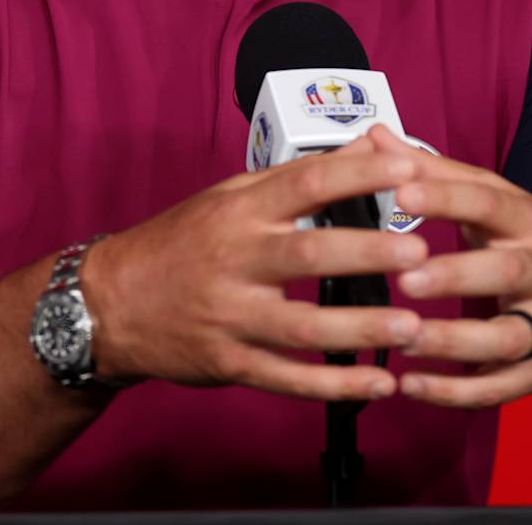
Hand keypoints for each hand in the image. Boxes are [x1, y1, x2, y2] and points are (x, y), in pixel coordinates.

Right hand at [83, 141, 430, 401]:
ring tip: (413, 327)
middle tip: (421, 254)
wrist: (109, 305)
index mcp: (239, 212)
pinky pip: (289, 378)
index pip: (306, 183)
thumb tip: (362, 147)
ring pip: (304, 326)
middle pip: (309, 253)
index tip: (409, 169)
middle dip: (368, 253)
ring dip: (361, 328)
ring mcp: (232, 316)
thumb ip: (293, 178)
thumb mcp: (226, 198)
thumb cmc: (179, 244)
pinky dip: (336, 385)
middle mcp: (236, 260)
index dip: (359, 174)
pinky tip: (378, 385)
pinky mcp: (230, 363)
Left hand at [363, 126, 531, 406]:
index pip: (490, 203)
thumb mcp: (501, 203)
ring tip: (401, 338)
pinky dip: (457, 392)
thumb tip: (377, 139)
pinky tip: (413, 386)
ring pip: (504, 339)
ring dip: (451, 342)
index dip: (447, 197)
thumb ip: (437, 175)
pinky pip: (502, 388)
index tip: (402, 192)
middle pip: (506, 273)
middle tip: (406, 276)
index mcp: (530, 222)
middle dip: (457, 275)